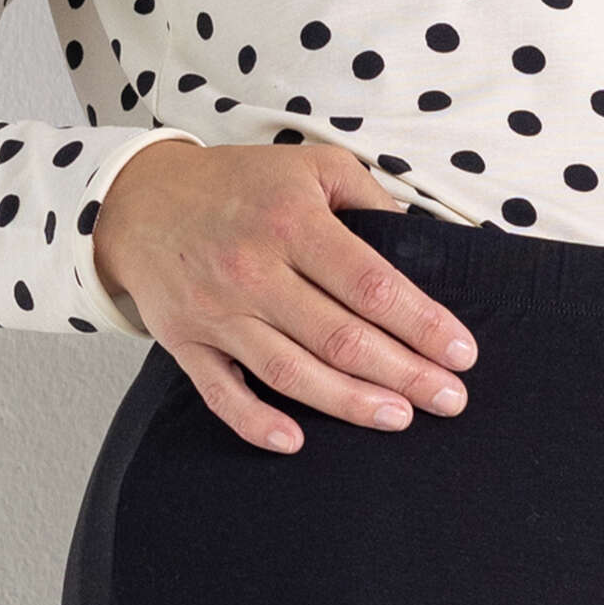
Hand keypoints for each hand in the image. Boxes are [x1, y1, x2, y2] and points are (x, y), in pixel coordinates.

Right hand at [92, 140, 477, 453]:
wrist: (142, 201)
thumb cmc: (239, 183)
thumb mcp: (310, 163)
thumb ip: (366, 195)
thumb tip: (421, 235)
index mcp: (292, 223)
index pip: (371, 284)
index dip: (421, 322)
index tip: (461, 350)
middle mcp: (255, 271)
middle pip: (340, 337)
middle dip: (405, 372)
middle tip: (450, 398)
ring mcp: (217, 312)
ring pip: (292, 373)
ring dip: (350, 403)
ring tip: (400, 418)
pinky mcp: (185, 343)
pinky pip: (222, 395)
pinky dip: (258, 423)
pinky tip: (298, 442)